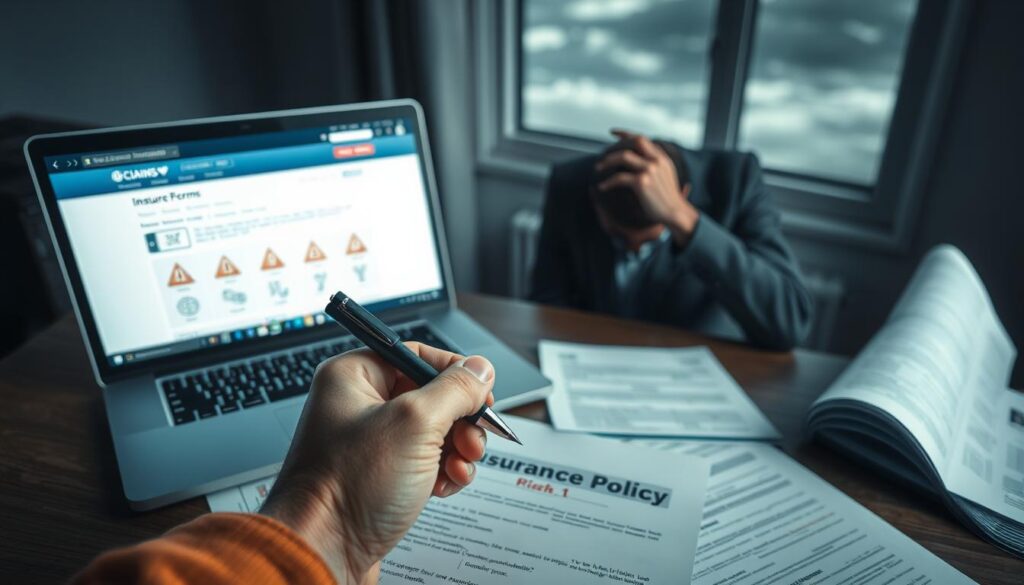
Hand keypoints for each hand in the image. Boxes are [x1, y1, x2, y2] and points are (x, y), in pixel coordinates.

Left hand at [261, 344, 493, 584]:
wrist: (321, 552)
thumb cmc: (347, 487)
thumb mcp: (414, 425)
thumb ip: (454, 390)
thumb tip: (480, 370)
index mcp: (353, 376)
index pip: (417, 355)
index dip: (455, 374)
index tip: (481, 393)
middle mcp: (359, 404)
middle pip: (432, 395)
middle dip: (460, 421)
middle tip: (471, 439)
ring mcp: (370, 442)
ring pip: (434, 431)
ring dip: (457, 450)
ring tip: (458, 468)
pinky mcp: (380, 475)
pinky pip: (425, 461)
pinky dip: (443, 473)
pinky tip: (443, 486)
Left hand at [596, 130, 698, 244]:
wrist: (674, 213)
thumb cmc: (667, 198)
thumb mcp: (665, 175)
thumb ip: (654, 163)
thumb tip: (638, 156)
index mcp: (661, 158)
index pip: (642, 138)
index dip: (625, 133)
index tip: (612, 132)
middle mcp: (656, 160)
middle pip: (634, 141)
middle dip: (616, 144)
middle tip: (602, 154)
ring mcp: (650, 170)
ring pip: (624, 156)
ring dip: (608, 161)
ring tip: (598, 168)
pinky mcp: (642, 182)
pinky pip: (619, 178)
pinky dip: (608, 182)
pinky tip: (602, 187)